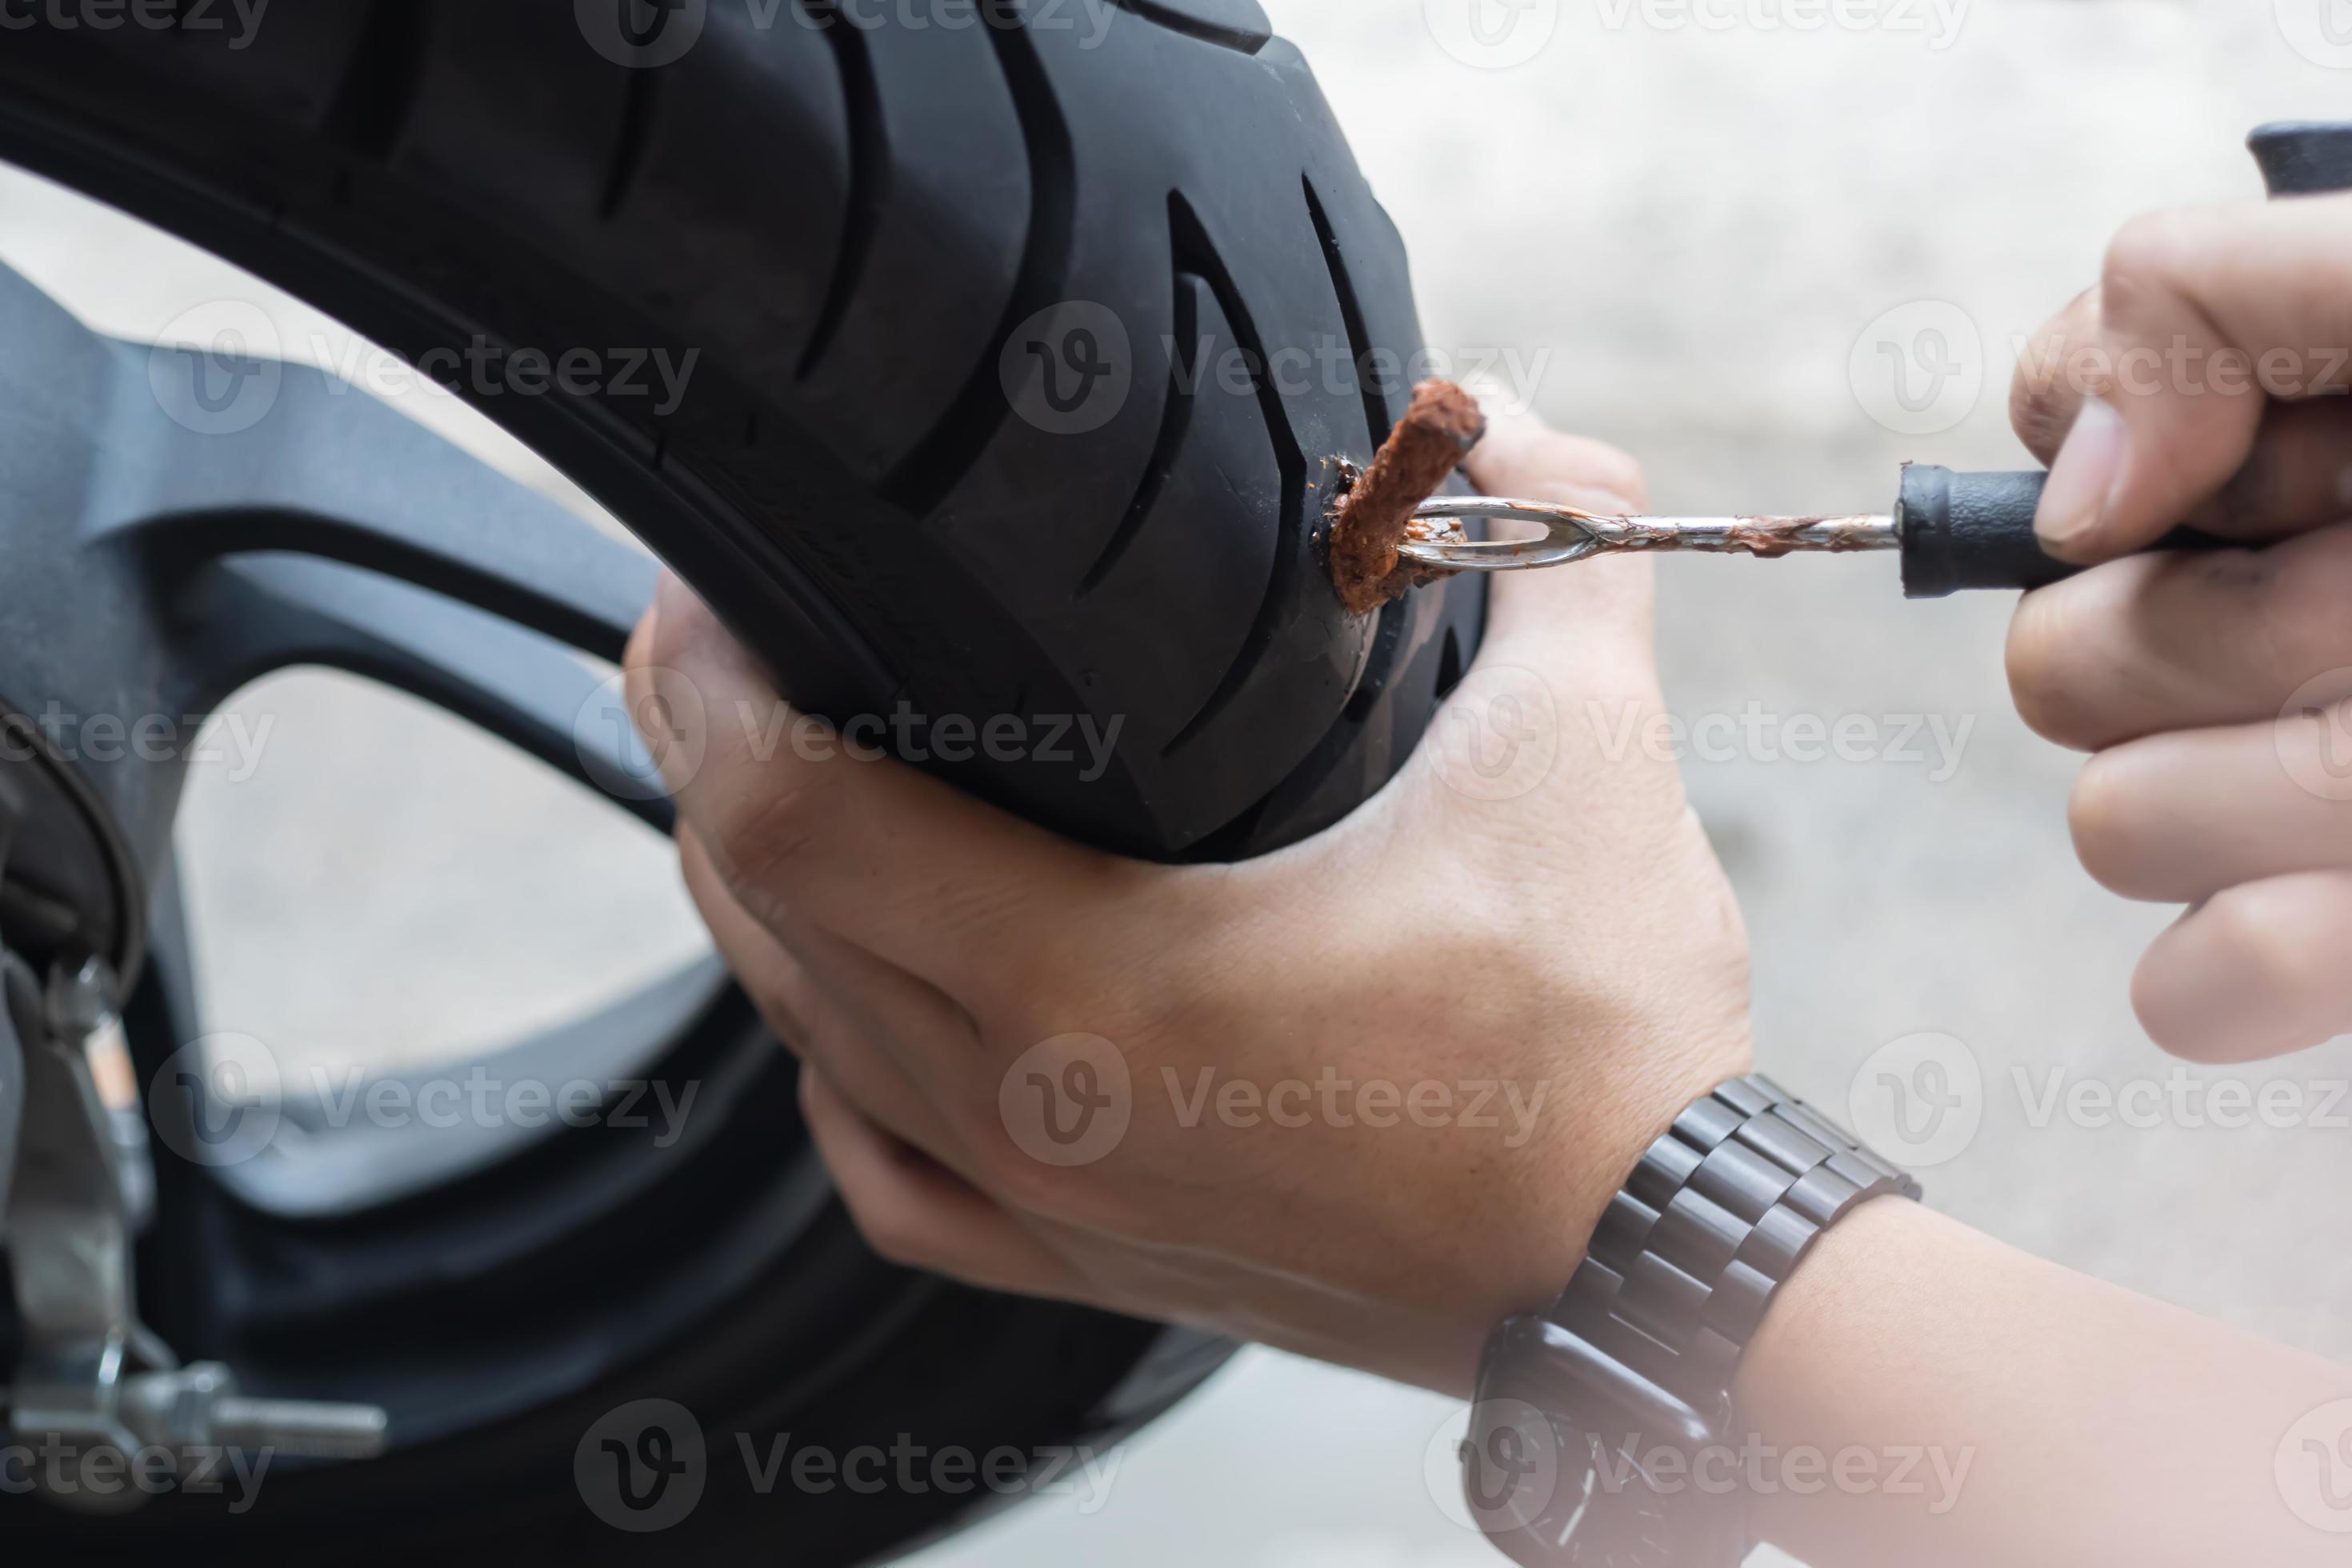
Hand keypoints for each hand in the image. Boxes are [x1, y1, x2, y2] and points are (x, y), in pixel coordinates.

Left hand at [624, 419, 1751, 1393]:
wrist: (1653, 1274)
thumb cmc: (1603, 1050)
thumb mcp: (1582, 755)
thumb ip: (1543, 549)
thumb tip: (1515, 423)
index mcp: (1094, 982)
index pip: (793, 814)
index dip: (709, 680)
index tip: (703, 588)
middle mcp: (1032, 1108)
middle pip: (762, 909)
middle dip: (709, 755)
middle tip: (717, 636)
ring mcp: (1052, 1203)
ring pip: (808, 1039)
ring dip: (761, 900)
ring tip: (765, 780)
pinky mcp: (1098, 1264)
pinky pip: (889, 1180)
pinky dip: (839, 1077)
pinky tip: (855, 1024)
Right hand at [2006, 195, 2351, 1060]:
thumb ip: (2213, 302)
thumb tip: (2077, 488)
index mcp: (2279, 460)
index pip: (2054, 447)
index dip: (2153, 457)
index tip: (2316, 463)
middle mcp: (2265, 623)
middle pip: (2056, 670)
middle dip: (2238, 635)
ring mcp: (2295, 798)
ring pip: (2117, 830)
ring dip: (2285, 790)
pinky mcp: (2340, 947)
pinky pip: (2195, 991)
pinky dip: (2262, 960)